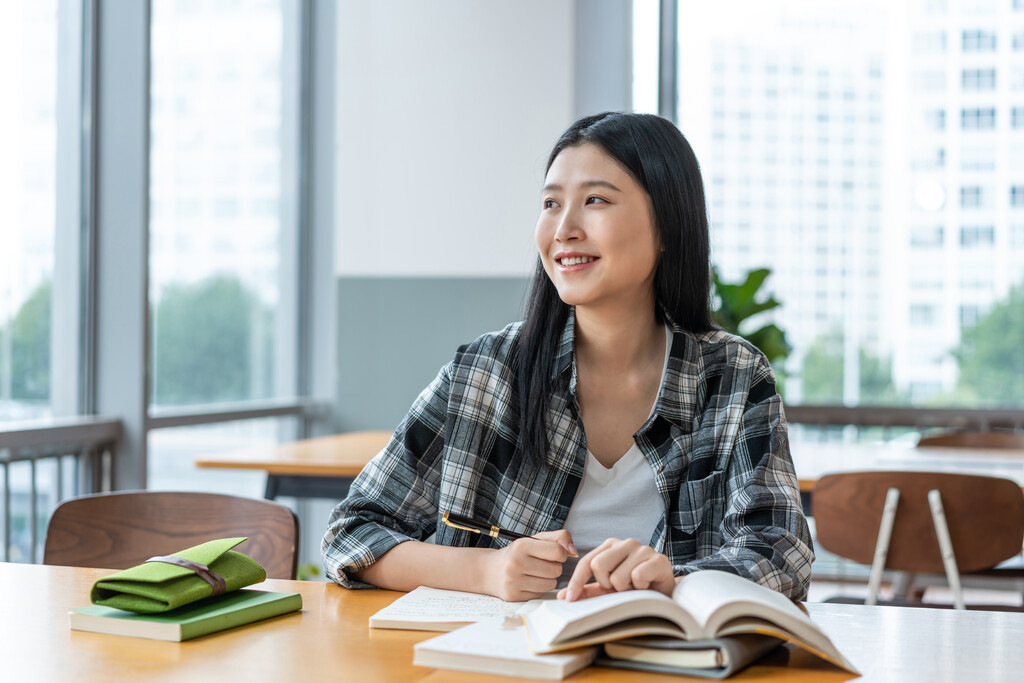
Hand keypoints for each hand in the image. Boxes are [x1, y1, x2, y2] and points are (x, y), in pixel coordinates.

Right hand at [483, 530, 575, 601]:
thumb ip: (559, 537)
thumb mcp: (535, 539)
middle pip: (556, 570)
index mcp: (521, 545)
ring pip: (551, 584)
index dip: (560, 553)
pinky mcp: (514, 596)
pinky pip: (541, 594)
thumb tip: (574, 552)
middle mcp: (516, 563)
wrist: (489, 570)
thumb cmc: (518, 553)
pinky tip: (528, 582)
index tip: (552, 553)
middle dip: (553, 567)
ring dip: (548, 579)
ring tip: (535, 573)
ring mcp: (513, 581)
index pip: (558, 551)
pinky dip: (539, 588)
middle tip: (541, 564)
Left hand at [557, 537, 675, 600]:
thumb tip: (563, 596)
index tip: (569, 599)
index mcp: (610, 546)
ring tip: (634, 588)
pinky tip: (646, 586)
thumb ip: (587, 591)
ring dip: (624, 589)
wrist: (664, 596)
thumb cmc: (634, 591)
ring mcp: (642, 549)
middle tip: (619, 588)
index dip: (576, 581)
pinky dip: (639, 588)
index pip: (586, 562)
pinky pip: (637, 577)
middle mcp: (625, 543)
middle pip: (598, 566)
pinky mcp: (658, 559)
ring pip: (617, 576)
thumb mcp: (607, 591)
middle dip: (606, 585)